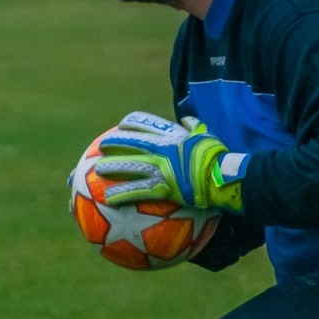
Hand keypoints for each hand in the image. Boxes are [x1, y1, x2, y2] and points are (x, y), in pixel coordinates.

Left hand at [94, 111, 246, 211]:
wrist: (220, 175)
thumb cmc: (216, 156)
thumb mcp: (206, 135)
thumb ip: (194, 126)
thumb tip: (188, 119)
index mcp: (170, 136)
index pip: (144, 123)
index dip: (130, 124)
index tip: (121, 126)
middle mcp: (160, 149)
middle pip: (129, 142)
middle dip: (113, 143)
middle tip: (101, 146)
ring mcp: (158, 167)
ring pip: (128, 165)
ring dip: (111, 167)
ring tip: (98, 170)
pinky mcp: (160, 186)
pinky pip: (136, 190)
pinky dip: (121, 194)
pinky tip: (109, 199)